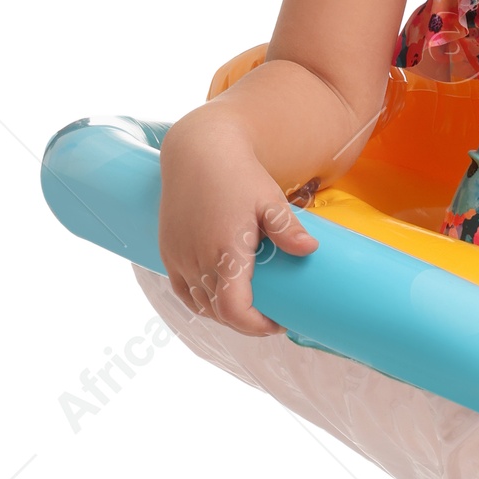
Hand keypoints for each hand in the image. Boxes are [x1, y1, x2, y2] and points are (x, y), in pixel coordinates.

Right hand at [158, 109, 318, 337]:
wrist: (197, 151)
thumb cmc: (238, 174)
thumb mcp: (269, 200)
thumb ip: (288, 229)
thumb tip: (311, 249)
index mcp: (223, 251)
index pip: (234, 311)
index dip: (257, 327)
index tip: (279, 323)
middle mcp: (196, 259)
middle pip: (219, 314)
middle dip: (246, 322)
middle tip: (271, 316)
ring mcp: (178, 257)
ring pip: (200, 305)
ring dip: (224, 313)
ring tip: (250, 307)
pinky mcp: (168, 251)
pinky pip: (182, 292)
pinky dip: (202, 301)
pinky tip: (221, 297)